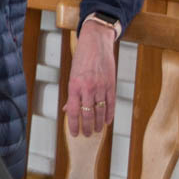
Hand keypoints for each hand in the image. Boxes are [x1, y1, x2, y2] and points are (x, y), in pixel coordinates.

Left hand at [62, 21, 116, 136]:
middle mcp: (87, 88)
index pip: (73, 111)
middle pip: (87, 114)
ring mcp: (101, 86)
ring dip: (98, 123)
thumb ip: (71, 94)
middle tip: (87, 135)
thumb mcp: (71, 75)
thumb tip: (67, 110)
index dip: (73, 124)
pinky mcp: (111, 84)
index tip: (74, 134)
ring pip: (100, 110)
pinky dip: (109, 114)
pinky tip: (107, 122)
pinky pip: (111, 103)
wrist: (96, 43)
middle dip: (87, 127)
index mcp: (74, 86)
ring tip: (96, 131)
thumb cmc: (81, 59)